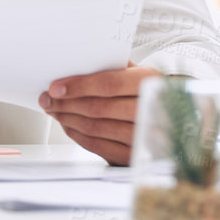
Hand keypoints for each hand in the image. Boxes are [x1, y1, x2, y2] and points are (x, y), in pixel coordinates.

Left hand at [39, 63, 159, 165]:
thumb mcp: (136, 72)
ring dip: (67, 119)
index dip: (79, 86)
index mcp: (149, 82)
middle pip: (98, 108)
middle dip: (66, 103)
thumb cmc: (146, 91)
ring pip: (95, 128)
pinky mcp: (133, 155)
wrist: (172, 120)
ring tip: (54, 110)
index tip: (55, 87)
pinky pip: (97, 146)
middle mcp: (149, 109)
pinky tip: (67, 124)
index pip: (109, 84)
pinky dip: (76, 135)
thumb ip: (112, 66)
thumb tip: (75, 64)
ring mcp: (143, 135)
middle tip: (47, 99)